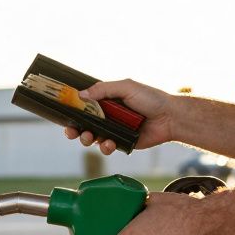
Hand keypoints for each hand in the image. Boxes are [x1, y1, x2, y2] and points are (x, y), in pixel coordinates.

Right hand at [63, 78, 177, 154]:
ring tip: (90, 137)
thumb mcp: (126, 87)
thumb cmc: (151, 99)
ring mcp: (114, 130)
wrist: (170, 117)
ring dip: (87, 139)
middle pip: (84, 124)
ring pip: (93, 137)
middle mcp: (108, 116)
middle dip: (75, 129)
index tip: (65, 116)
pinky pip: (107, 147)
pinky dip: (105, 147)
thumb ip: (103, 89)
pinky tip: (109, 143)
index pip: (84, 106)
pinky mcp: (122, 143)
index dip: (73, 111)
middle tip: (73, 132)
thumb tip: (81, 94)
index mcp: (107, 101)